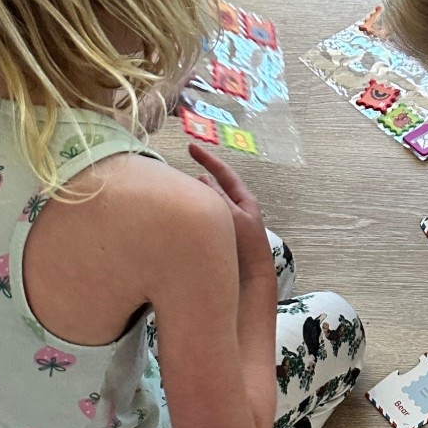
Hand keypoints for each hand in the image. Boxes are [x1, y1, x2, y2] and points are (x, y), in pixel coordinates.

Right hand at [187, 142, 271, 273]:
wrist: (251, 281)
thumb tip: (203, 179)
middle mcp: (236, 210)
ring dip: (194, 199)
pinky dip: (194, 215)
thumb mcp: (232, 216)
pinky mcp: (219, 239)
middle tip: (177, 175)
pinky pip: (204, 221)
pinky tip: (182, 217)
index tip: (191, 147)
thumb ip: (218, 197)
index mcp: (244, 200)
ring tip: (176, 195)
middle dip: (197, 181)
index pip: (223, 173)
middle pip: (214, 189)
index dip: (207, 159)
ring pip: (207, 205)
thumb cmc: (246, 247)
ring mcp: (227, 225)